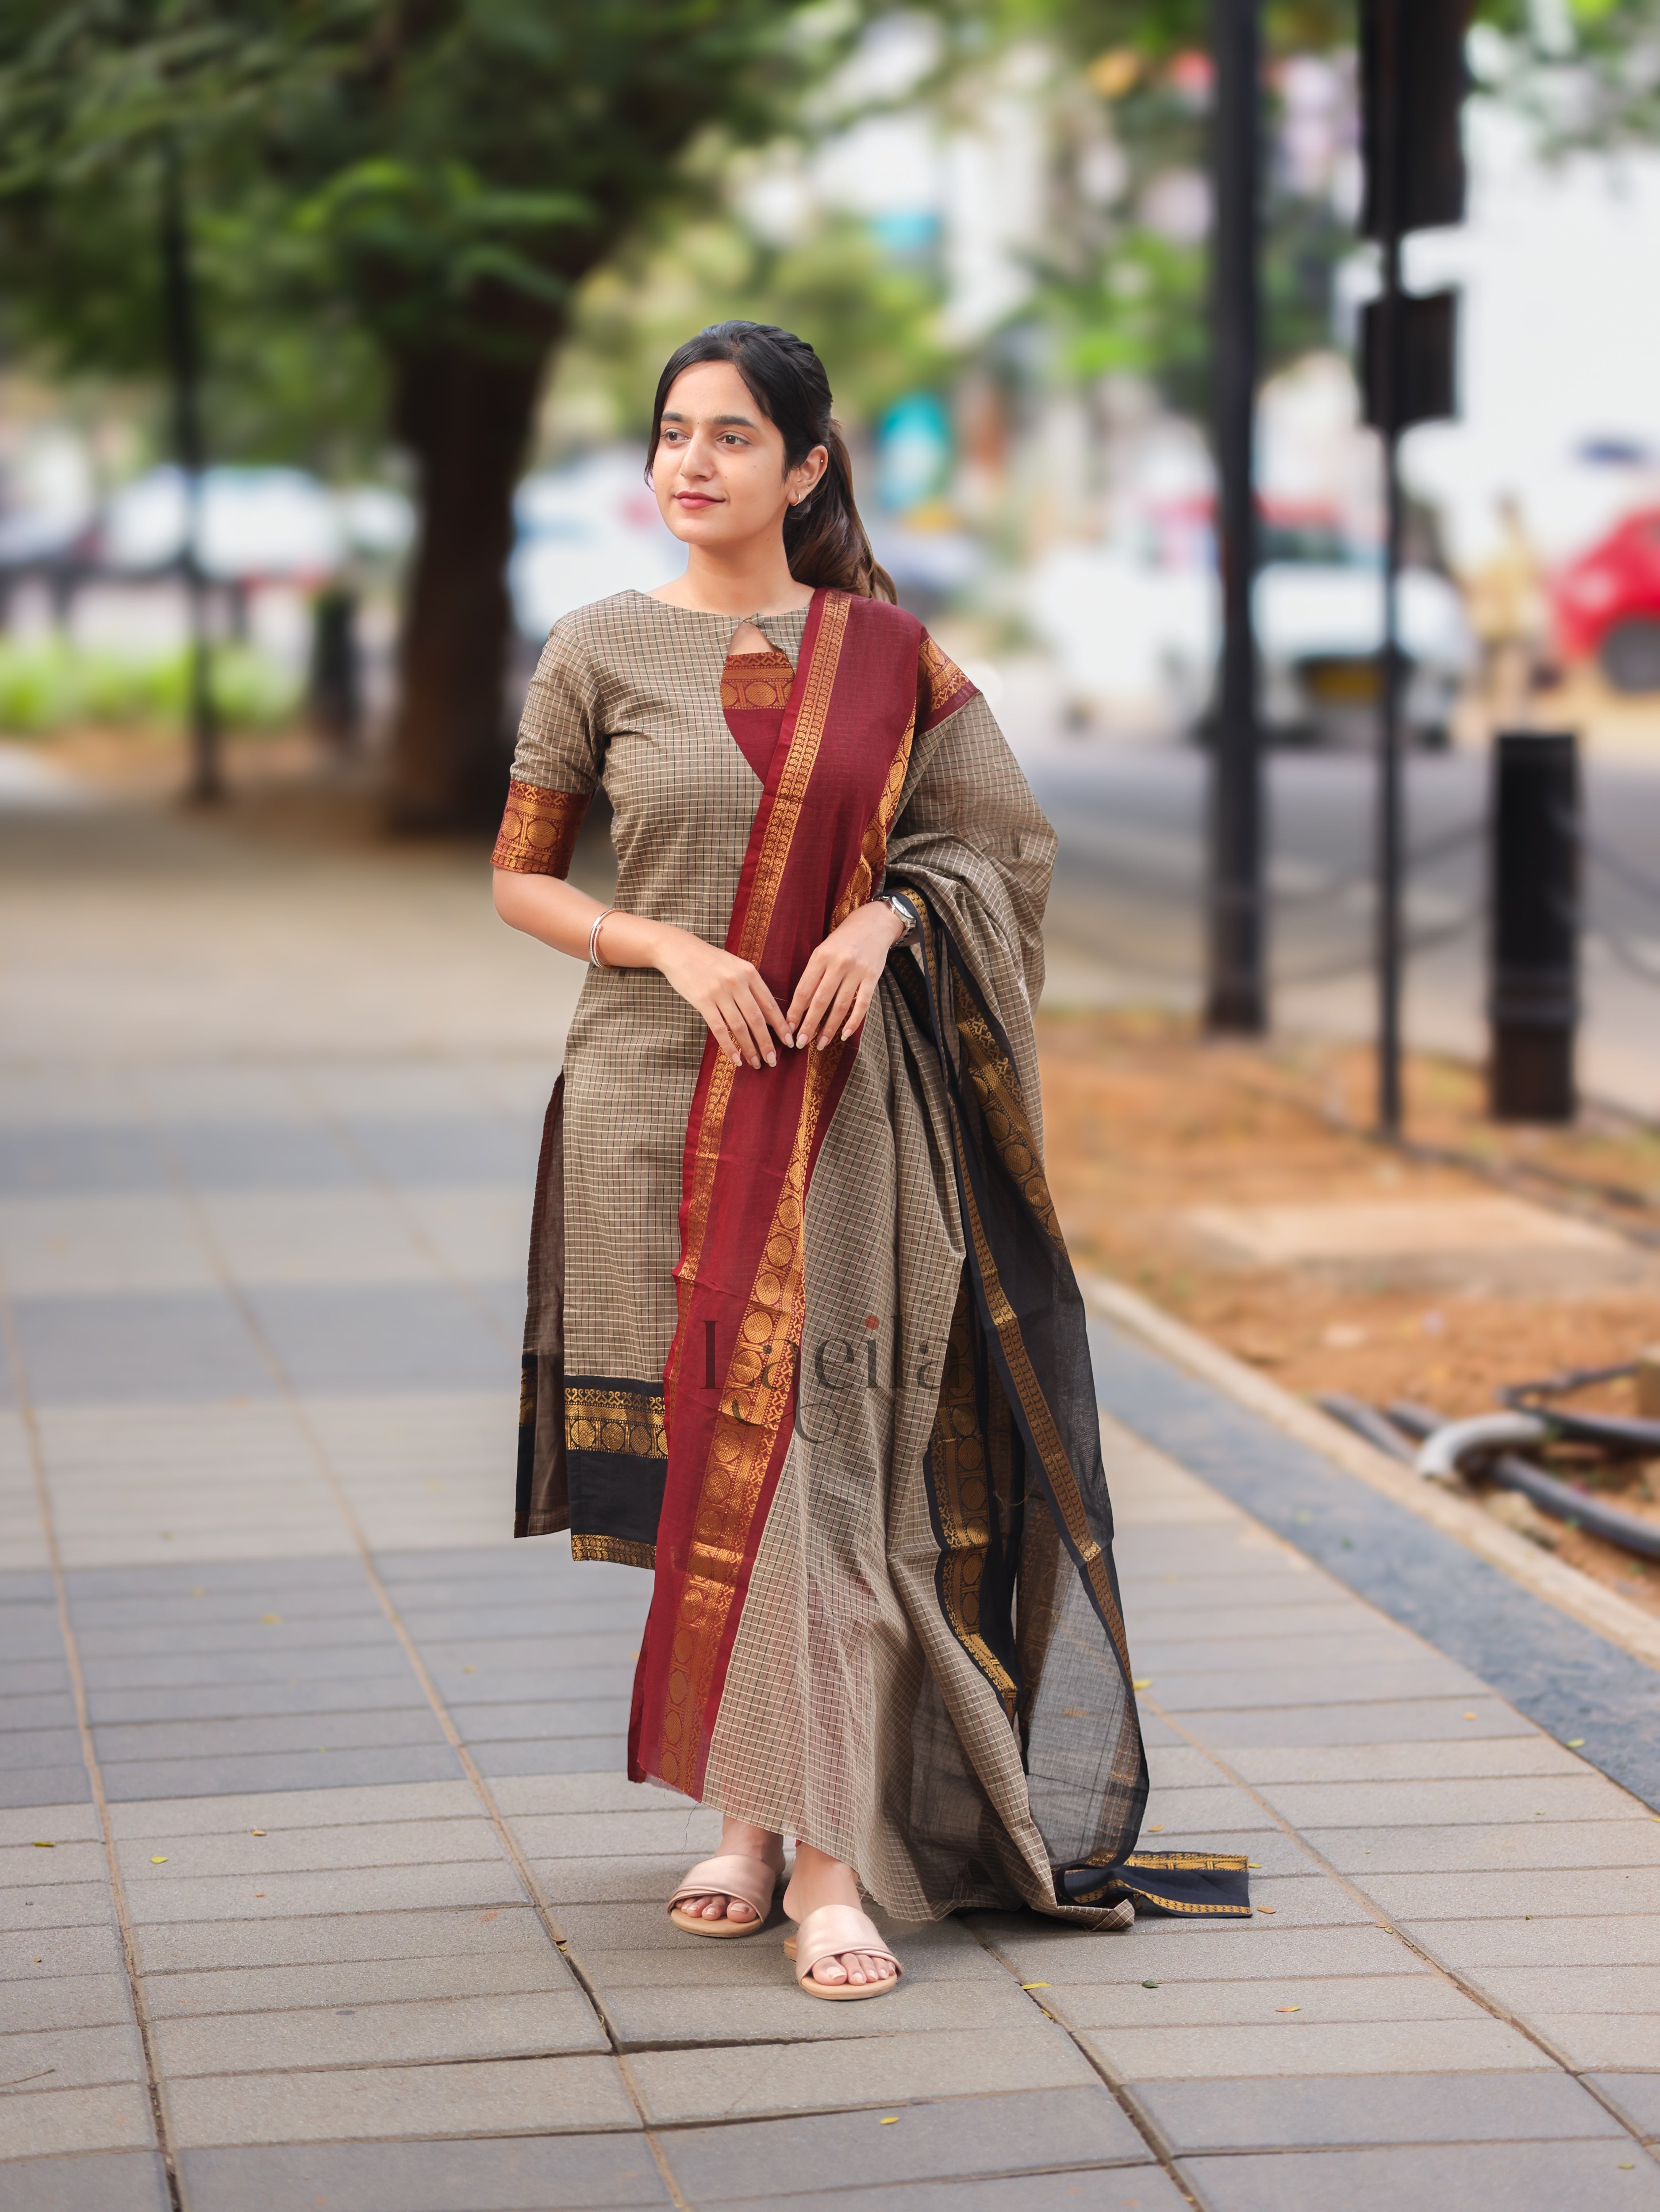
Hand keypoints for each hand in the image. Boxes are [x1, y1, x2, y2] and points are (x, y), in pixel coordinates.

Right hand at [652, 924, 792, 1069]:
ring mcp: (719, 992)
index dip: (781, 1026)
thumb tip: (768, 1015)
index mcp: (749, 973)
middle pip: (757, 1019)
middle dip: (767, 1043)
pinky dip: (729, 1046)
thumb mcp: (735, 966)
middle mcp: (737, 982)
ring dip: (750, 1048)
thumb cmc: (709, 960)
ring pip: (740, 1027)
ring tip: (757, 1063)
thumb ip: (751, 986)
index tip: (789, 1041)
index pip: (770, 1004)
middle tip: (774, 1060)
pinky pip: (719, 1029)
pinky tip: (735, 1059)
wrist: (679, 950)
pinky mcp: (702, 1001)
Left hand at [786, 902, 905, 1052]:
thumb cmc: (843, 940)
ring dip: (829, 1028)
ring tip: (820, 1043)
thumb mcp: (823, 950)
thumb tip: (799, 1005)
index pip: (804, 989)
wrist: (874, 923)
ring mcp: (857, 971)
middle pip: (820, 1001)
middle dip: (809, 1024)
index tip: (788, 1028)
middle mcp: (838, 964)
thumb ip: (813, 974)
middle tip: (801, 1043)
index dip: (795, 1011)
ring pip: (840, 1006)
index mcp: (820, 956)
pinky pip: (862, 1004)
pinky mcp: (873, 977)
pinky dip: (853, 1021)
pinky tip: (845, 1034)